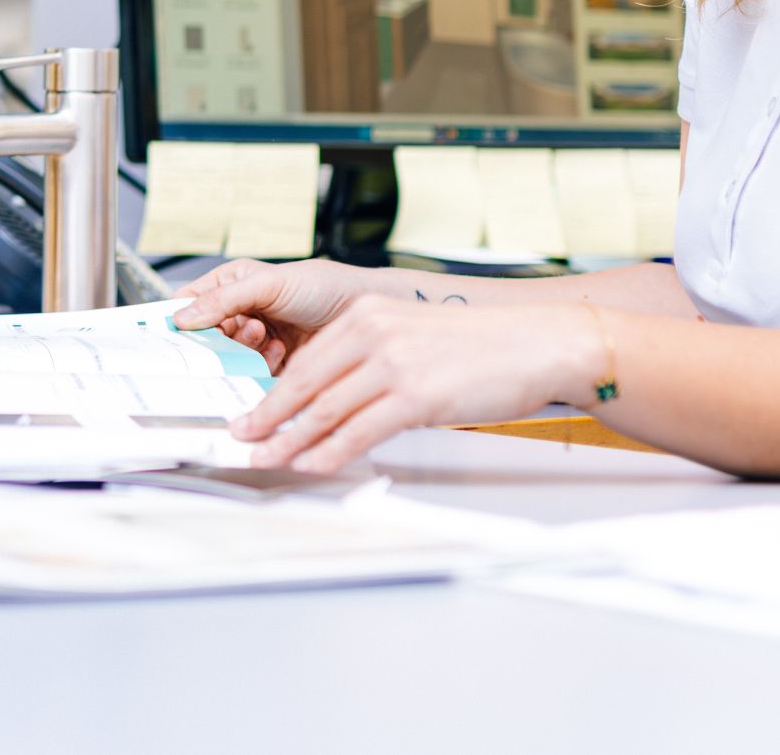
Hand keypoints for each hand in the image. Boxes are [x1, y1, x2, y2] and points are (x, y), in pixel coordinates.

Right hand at [171, 257, 385, 372]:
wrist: (370, 313)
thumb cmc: (326, 286)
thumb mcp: (270, 284)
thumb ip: (224, 300)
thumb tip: (183, 317)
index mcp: (232, 286)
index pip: (191, 304)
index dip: (179, 320)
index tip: (175, 335)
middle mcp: (241, 314)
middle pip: (205, 338)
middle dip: (218, 340)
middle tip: (238, 334)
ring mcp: (257, 343)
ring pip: (227, 360)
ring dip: (243, 354)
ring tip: (265, 340)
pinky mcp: (275, 368)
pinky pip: (251, 378)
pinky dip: (261, 369)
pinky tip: (279, 355)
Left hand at [231, 299, 600, 473]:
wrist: (537, 345)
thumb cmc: (481, 346)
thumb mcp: (412, 335)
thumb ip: (372, 359)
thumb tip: (336, 402)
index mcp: (366, 314)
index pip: (306, 360)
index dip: (273, 394)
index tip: (252, 415)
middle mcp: (373, 332)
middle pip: (304, 384)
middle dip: (268, 418)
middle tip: (242, 440)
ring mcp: (393, 364)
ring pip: (325, 410)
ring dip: (290, 441)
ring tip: (266, 459)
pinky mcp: (416, 395)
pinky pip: (359, 431)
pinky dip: (329, 452)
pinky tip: (311, 465)